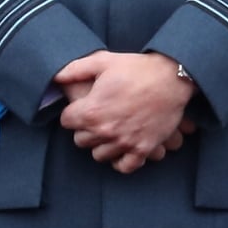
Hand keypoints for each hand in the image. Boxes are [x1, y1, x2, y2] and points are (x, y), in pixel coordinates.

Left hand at [54, 51, 195, 173]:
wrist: (172, 77)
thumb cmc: (136, 68)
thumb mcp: (102, 61)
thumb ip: (74, 70)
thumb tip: (55, 77)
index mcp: (90, 111)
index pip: (66, 122)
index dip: (72, 113)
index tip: (81, 108)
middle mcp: (105, 131)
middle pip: (81, 140)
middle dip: (84, 130)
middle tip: (95, 119)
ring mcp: (125, 142)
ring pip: (99, 155)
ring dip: (101, 144)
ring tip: (108, 133)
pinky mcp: (144, 148)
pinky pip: (125, 166)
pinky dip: (121, 160)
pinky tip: (121, 149)